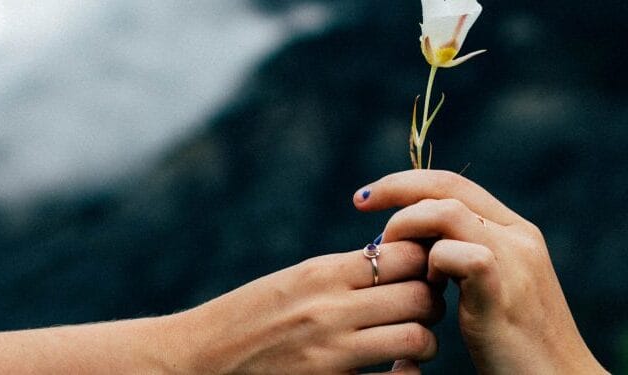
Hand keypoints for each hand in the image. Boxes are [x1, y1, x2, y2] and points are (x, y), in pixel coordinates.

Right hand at [159, 241, 442, 373]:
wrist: (195, 362)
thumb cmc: (248, 320)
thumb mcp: (293, 282)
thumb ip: (342, 273)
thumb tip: (395, 258)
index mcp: (322, 274)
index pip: (406, 255)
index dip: (425, 263)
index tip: (420, 274)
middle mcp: (331, 310)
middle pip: (421, 295)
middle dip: (432, 303)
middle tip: (423, 311)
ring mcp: (332, 354)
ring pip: (418, 339)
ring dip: (424, 342)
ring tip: (411, 344)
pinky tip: (396, 374)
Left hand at [353, 170, 605, 373]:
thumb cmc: (517, 346)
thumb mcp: (491, 292)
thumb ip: (463, 261)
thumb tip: (417, 247)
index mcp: (516, 232)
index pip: (455, 184)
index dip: (408, 183)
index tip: (371, 197)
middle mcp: (518, 235)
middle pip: (447, 186)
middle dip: (396, 188)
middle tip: (361, 204)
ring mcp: (514, 259)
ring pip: (446, 211)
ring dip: (407, 227)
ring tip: (391, 255)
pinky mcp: (502, 290)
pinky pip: (453, 254)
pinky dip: (429, 264)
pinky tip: (428, 288)